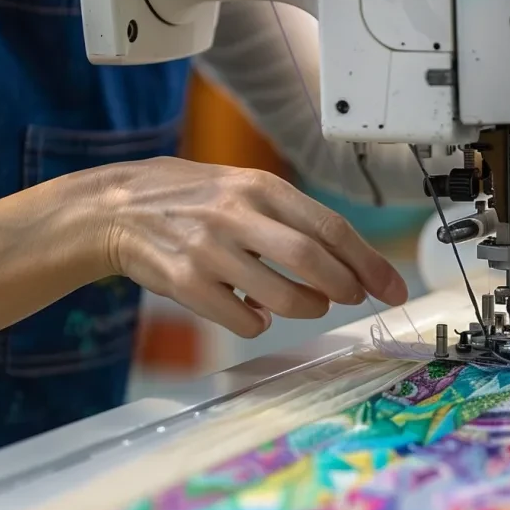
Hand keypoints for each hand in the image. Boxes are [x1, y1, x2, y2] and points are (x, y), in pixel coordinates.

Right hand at [91, 157, 407, 337]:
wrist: (118, 207)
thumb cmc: (193, 199)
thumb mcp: (244, 188)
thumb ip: (291, 219)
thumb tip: (347, 263)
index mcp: (260, 186)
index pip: (330, 226)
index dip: (368, 261)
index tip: (392, 287)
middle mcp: (236, 214)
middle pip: (311, 260)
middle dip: (344, 287)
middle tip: (354, 298)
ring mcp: (208, 249)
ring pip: (281, 297)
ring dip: (306, 307)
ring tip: (307, 303)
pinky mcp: (185, 282)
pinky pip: (242, 319)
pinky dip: (259, 322)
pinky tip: (253, 310)